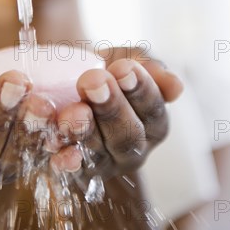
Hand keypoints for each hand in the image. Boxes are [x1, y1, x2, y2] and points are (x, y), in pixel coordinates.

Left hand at [50, 57, 182, 178]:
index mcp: (153, 123)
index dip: (140, 90)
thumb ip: (150, 68)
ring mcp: (104, 162)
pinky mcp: (75, 169)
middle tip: (92, 82)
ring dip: (83, 131)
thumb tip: (175, 87)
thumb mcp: (127, 60)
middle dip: (110, 108)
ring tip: (71, 112)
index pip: (153, 109)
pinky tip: (54, 145)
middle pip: (127, 136)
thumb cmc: (105, 68)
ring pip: (97, 152)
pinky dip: (63, 158)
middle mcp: (132, 149)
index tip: (122, 68)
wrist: (66, 77)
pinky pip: (70, 167)